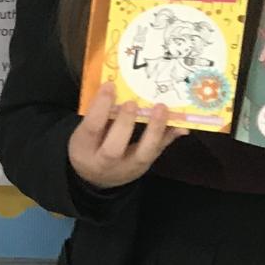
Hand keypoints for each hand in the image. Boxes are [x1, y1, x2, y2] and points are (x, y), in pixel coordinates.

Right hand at [66, 82, 183, 190]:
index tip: (110, 85)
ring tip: (161, 109)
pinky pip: (158, 151)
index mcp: (84, 149)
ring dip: (154, 131)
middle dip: (124, 124)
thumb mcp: (84, 133)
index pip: (92, 128)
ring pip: (142, 154)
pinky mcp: (144, 166)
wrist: (97, 178)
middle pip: (113, 149)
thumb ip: (97, 115)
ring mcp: (127, 168)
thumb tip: (115, 88)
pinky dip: (170, 137)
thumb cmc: (90, 146)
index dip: (100, 107)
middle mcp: (104, 163)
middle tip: (132, 103)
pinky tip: (181, 126)